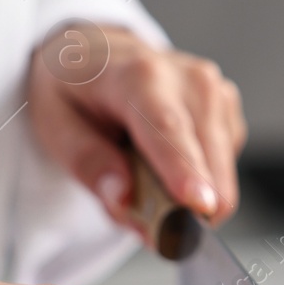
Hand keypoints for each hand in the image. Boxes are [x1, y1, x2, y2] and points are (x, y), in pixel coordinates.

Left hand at [27, 23, 245, 229]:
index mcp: (138, 75)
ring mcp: (215, 92)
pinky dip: (198, 182)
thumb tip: (122, 198)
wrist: (97, 53)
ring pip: (221, 171)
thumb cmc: (76, 88)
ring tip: (145, 183)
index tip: (198, 206)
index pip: (167, 129)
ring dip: (188, 198)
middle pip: (205, 157)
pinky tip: (166, 166)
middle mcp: (188, 79)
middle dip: (186, 208)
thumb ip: (87, 162)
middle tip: (150, 231)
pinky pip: (223, 167)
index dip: (184, 170)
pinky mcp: (228, 109)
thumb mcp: (54, 122)